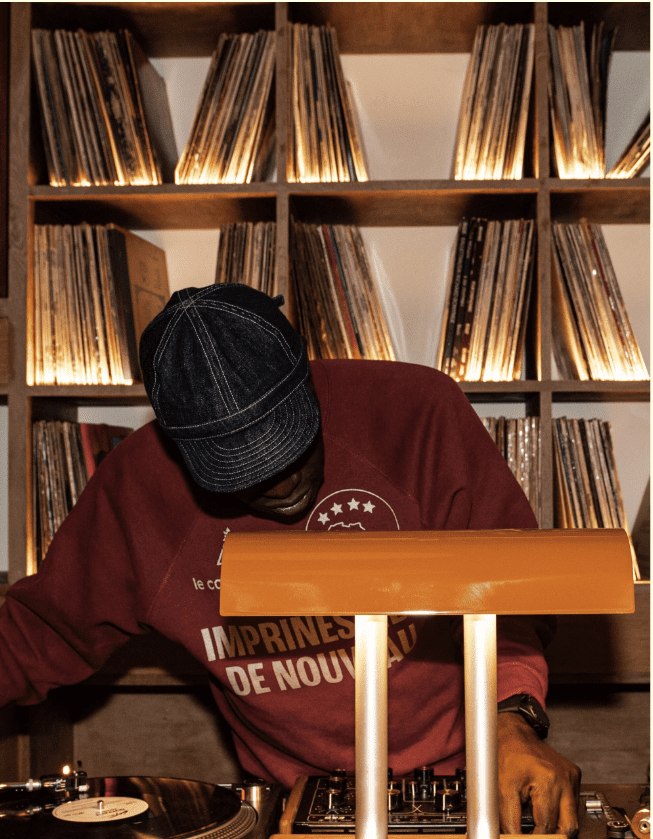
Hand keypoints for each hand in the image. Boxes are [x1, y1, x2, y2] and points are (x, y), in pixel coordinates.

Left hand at [497, 711, 580, 836]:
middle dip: (550, 835)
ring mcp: (571, 778)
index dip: (535, 837)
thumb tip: (512, 838)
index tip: (525, 837)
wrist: (513, 735)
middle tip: (534, 833)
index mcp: (548, 781)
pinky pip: (572, 805)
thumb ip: (509, 820)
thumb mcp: (502, 789)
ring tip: (537, 820)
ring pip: (572, 819)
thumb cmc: (507, 755)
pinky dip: (560, 812)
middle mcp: (564, 779)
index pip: (547, 826)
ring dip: (556, 825)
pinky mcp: (574, 777)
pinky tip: (544, 806)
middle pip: (567, 828)